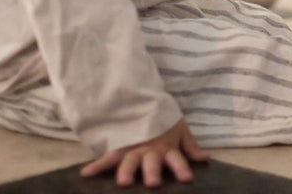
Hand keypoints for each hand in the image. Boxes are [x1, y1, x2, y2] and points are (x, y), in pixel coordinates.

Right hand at [80, 118, 208, 187]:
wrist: (148, 106)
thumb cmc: (166, 125)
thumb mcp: (181, 131)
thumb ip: (191, 147)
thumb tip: (205, 159)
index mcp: (167, 148)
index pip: (177, 159)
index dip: (182, 168)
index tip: (187, 179)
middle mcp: (150, 151)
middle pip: (152, 162)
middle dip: (152, 172)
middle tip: (153, 184)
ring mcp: (134, 150)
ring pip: (130, 161)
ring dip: (128, 171)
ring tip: (124, 182)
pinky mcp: (120, 149)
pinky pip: (108, 157)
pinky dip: (97, 165)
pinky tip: (85, 174)